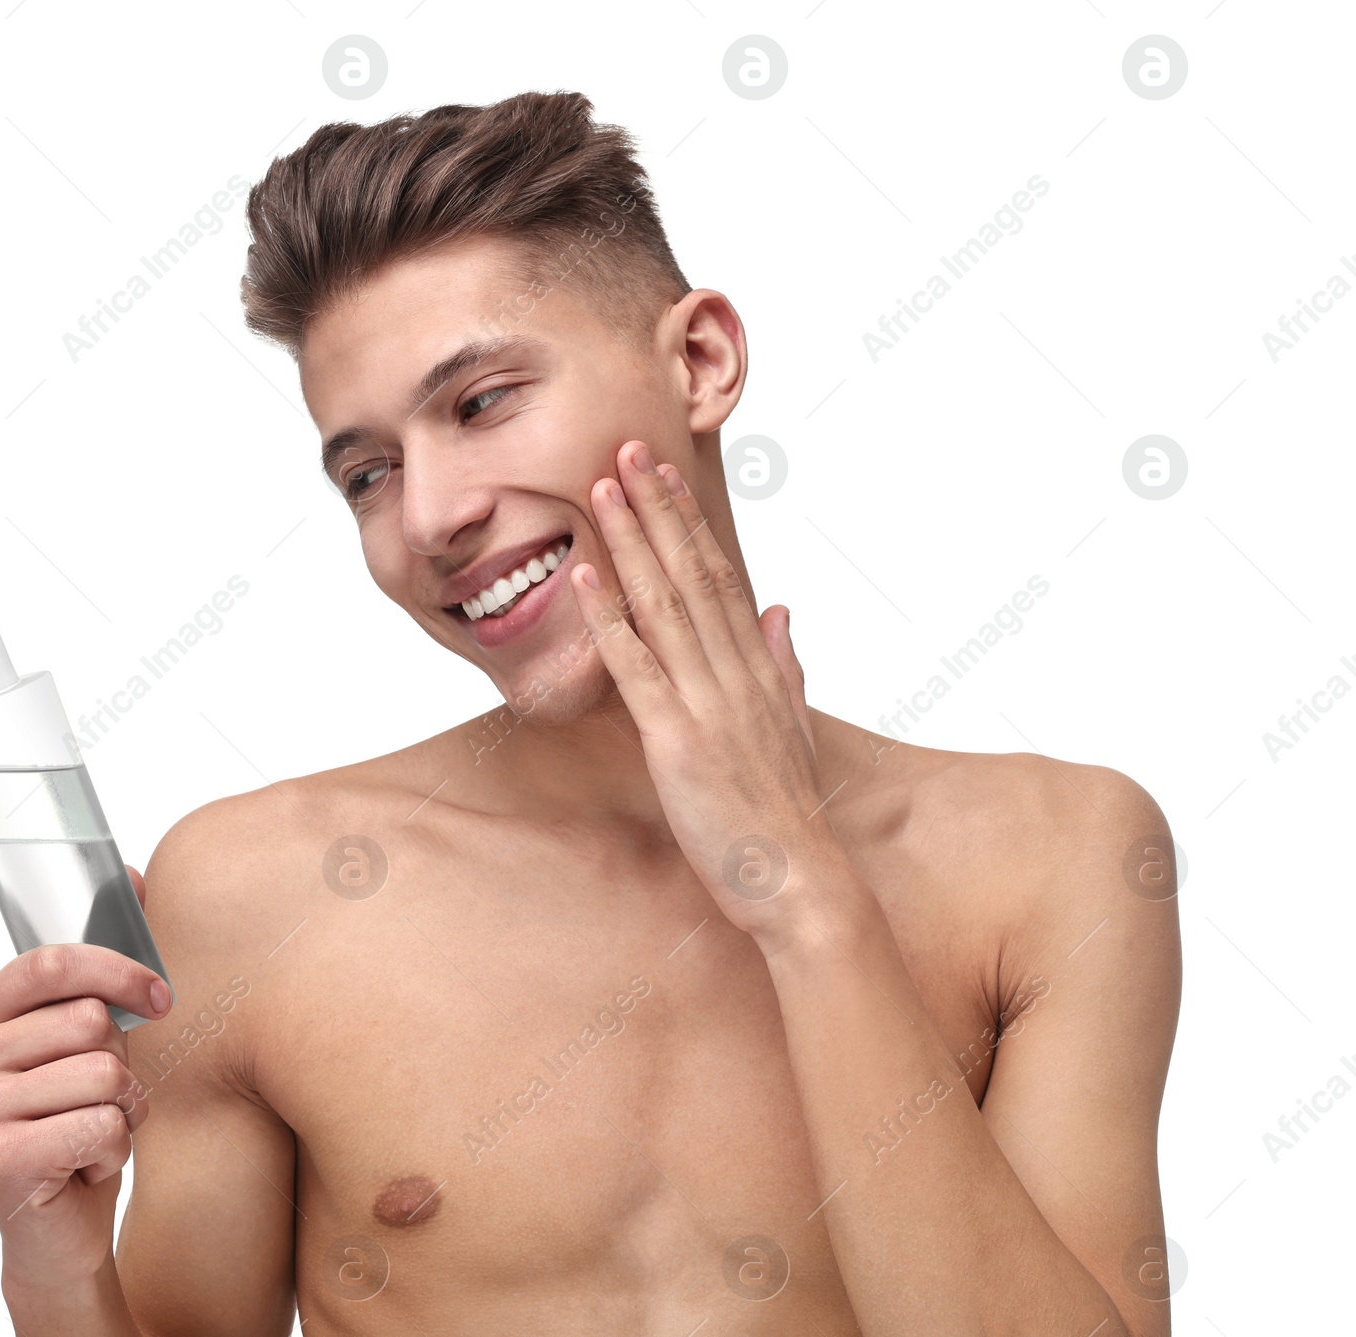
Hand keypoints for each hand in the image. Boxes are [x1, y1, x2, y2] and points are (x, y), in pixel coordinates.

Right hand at [0, 865, 171, 1287]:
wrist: (59, 1227)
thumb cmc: (79, 1117)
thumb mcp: (92, 1036)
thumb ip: (103, 963)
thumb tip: (136, 876)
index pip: (52, 962)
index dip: (118, 972)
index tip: (160, 997)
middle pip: (89, 1021)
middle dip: (120, 1062)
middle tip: (100, 1096)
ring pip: (104, 1074)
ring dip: (123, 1109)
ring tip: (93, 1129)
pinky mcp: (0, 1157)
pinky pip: (103, 1124)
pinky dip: (115, 1147)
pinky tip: (85, 1163)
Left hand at [569, 441, 843, 943]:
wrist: (800, 879)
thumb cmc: (788, 815)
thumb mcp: (792, 729)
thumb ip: (783, 665)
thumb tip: (779, 611)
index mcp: (756, 670)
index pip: (717, 577)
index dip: (687, 522)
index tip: (662, 475)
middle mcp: (732, 674)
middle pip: (690, 574)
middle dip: (655, 509)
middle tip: (626, 449)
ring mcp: (705, 704)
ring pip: (663, 606)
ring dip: (631, 543)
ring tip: (602, 488)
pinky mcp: (677, 740)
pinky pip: (636, 669)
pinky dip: (608, 620)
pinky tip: (583, 577)